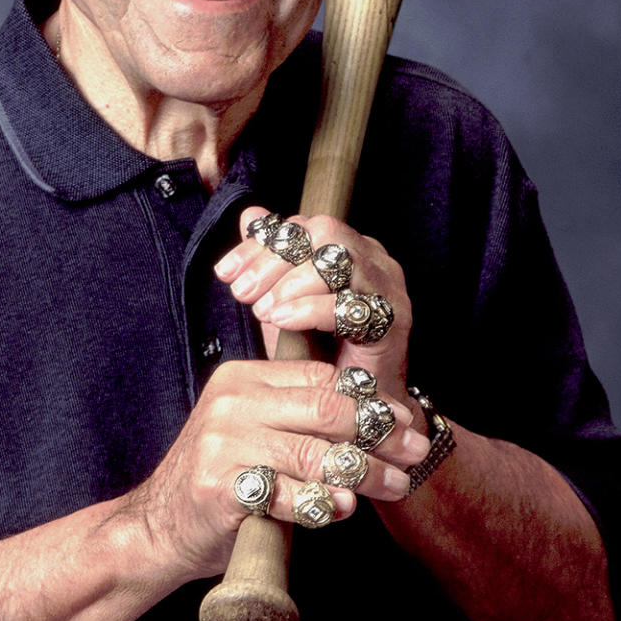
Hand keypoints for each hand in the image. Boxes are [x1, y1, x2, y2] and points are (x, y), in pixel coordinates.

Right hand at [124, 352, 427, 584]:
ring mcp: (222, 443)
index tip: (406, 421)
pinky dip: (321, 502)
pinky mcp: (220, 486)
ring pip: (313, 453)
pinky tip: (343, 508)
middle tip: (414, 450)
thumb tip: (384, 421)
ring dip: (364, 472)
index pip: (320, 377)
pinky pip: (286, 494)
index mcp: (243, 379)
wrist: (159, 526)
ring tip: (396, 485)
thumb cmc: (221, 479)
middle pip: (323, 409)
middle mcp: (232, 402)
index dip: (370, 399)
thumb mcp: (254, 431)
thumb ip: (301, 420)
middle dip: (378, 431)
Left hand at [214, 206, 413, 404]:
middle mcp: (373, 258)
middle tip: (243, 292)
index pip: (301, 226)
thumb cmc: (320, 352)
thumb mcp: (283, 301)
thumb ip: (269, 259)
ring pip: (340, 259)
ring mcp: (387, 287)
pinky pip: (351, 303)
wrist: (355, 406)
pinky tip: (283, 321)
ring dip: (292, 282)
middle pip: (323, 232)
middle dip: (275, 260)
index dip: (259, 245)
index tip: (226, 273)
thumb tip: (250, 214)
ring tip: (263, 309)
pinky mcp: (394, 321)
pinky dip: (311, 308)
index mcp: (348, 246)